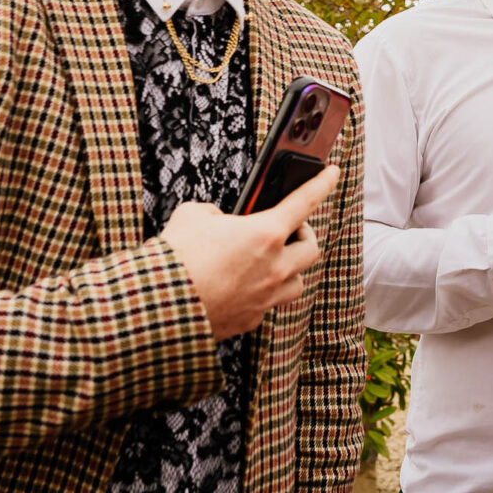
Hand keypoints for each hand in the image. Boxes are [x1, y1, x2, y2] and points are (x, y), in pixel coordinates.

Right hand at [161, 165, 336, 339]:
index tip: (334, 172)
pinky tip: (245, 287)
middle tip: (288, 229)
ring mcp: (266, 296)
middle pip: (311, 248)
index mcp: (265, 234)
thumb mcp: (193, 215)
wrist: (158, 307)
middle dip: (303, 235)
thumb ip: (213, 213)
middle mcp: (274, 267)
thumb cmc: (176, 259)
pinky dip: (263, 293)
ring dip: (290, 268)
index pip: (305, 201)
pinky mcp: (251, 319)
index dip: (322, 183)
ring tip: (272, 261)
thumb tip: (216, 221)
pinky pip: (270, 304)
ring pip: (297, 281)